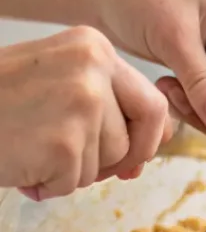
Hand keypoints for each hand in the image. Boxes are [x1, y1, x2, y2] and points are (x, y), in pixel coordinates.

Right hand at [0, 27, 172, 200]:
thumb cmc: (2, 104)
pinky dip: (50, 184)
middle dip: (120, 159)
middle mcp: (92, 67)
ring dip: (75, 171)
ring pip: (110, 162)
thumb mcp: (62, 84)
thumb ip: (111, 105)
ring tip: (34, 149)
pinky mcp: (64, 140)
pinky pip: (77, 181)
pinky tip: (23, 163)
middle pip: (142, 136)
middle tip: (77, 159)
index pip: (154, 104)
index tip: (129, 155)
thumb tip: (163, 138)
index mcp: (93, 47)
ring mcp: (80, 102)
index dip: (147, 139)